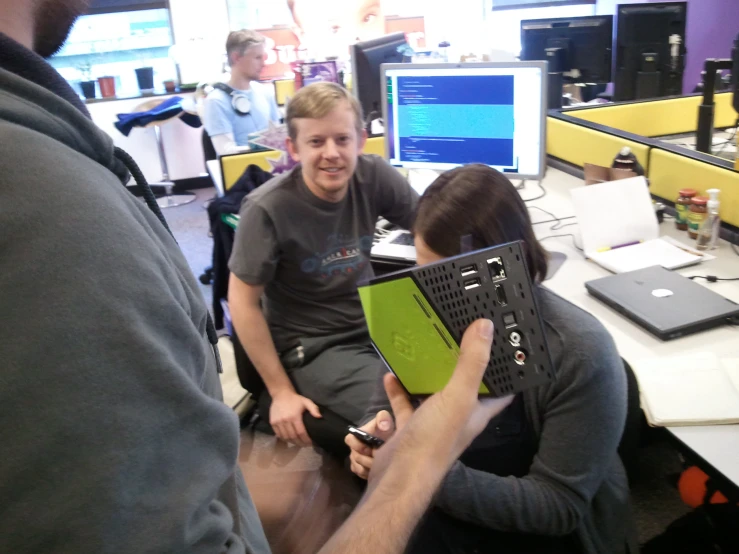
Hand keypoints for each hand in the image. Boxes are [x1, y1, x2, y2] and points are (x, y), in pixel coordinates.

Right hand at [269, 391, 320, 446]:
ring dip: (292, 442)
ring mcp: (278, 422)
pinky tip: (290, 439)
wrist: (281, 394)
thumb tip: (319, 417)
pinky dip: (284, 439)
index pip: (301, 432)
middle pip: (293, 437)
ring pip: (285, 437)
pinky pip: (278, 434)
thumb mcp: (306, 402)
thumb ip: (314, 409)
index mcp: (294, 416)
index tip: (310, 443)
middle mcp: (285, 420)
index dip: (306, 439)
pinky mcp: (272, 423)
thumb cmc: (295, 399)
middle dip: (300, 443)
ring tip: (298, 443)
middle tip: (305, 445)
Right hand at [345, 411, 395, 478]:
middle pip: (356, 457)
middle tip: (382, 458)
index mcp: (356, 436)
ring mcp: (355, 459)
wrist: (385, 438)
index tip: (373, 449)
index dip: (360, 446)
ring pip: (358, 468)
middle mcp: (353, 448)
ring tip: (382, 465)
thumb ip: (383, 419)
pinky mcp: (359, 468)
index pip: (350, 440)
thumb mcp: (385, 421)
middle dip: (369, 459)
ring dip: (370, 467)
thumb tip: (383, 423)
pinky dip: (370, 473)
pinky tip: (379, 470)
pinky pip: (361, 474)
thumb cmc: (384, 428)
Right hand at [369, 319, 513, 485]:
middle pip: (465, 385)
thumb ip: (472, 363)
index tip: (501, 342)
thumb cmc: (435, 439)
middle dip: (461, 362)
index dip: (504, 368)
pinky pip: (406, 401)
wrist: (399, 476)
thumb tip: (487, 326)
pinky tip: (392, 373)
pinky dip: (400, 387)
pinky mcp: (412, 425)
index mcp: (478, 410)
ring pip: (434, 391)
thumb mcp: (458, 397)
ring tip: (423, 347)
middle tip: (455, 335)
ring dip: (428, 372)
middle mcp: (459, 415)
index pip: (500, 388)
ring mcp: (434, 421)